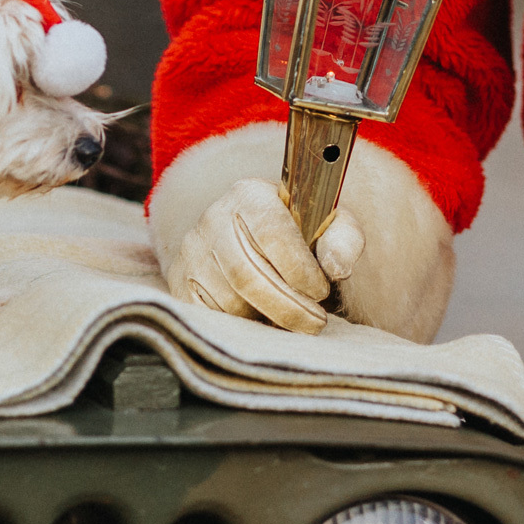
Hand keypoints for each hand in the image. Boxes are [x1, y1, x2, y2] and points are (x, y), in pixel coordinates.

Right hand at [164, 177, 365, 332]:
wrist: (249, 236)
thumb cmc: (295, 234)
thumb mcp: (326, 225)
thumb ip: (343, 238)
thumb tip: (336, 267)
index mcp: (250, 195)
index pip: (274, 235)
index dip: (302, 271)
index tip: (322, 290)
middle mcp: (213, 218)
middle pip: (248, 276)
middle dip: (289, 308)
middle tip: (315, 323)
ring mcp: (192, 251)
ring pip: (229, 301)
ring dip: (265, 319)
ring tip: (288, 317)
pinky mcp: (179, 282)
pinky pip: (209, 317)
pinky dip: (240, 327)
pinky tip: (260, 322)